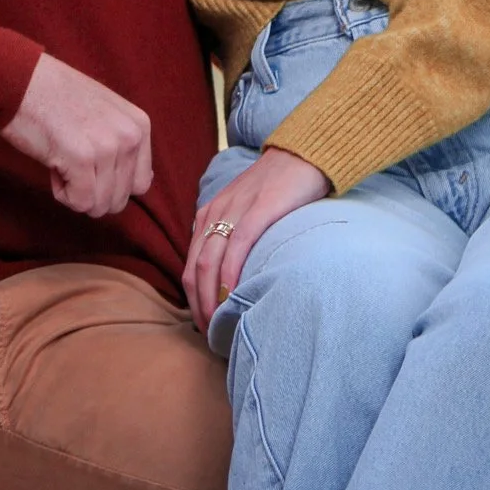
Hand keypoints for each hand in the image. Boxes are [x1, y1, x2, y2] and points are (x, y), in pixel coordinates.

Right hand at [0, 53, 152, 217]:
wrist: (19, 79)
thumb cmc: (55, 97)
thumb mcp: (106, 112)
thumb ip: (124, 144)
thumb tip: (141, 184)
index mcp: (139, 124)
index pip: (140, 184)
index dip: (109, 182)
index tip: (87, 157)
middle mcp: (130, 136)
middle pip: (119, 199)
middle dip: (90, 189)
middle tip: (70, 156)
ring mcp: (108, 147)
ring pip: (99, 205)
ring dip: (75, 191)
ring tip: (61, 156)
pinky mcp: (82, 159)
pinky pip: (80, 203)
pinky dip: (62, 192)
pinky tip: (53, 163)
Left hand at [184, 147, 330, 333]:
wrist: (300, 154)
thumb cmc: (276, 188)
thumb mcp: (244, 211)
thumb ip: (232, 237)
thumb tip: (229, 277)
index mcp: (208, 215)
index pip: (189, 266)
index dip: (192, 299)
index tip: (203, 324)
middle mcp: (214, 214)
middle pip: (194, 270)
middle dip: (197, 307)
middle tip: (208, 335)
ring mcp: (234, 212)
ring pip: (208, 263)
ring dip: (210, 300)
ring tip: (218, 326)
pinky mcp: (258, 211)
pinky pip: (236, 248)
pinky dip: (229, 276)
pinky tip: (231, 296)